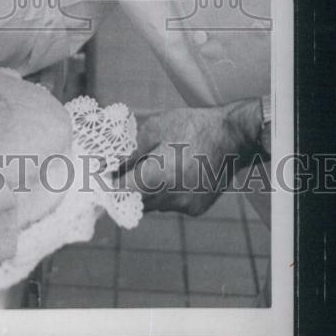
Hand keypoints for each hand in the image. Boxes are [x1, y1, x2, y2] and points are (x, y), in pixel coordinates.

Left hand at [118, 99, 263, 216]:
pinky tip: (176, 172)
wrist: (233, 136)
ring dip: (148, 190)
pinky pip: (171, 204)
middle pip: (136, 201)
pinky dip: (167, 192)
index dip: (109, 184)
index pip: (121, 191)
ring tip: (156, 166)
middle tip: (125, 169)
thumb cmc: (192, 126)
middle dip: (128, 187)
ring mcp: (186, 206)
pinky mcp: (197, 209)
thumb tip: (110, 166)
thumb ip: (130, 152)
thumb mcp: (155, 129)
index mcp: (158, 177)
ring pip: (154, 204)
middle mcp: (171, 198)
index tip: (103, 176)